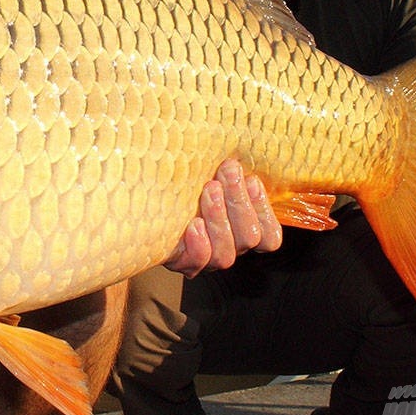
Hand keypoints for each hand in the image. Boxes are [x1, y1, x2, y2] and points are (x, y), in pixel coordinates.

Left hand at [163, 159, 281, 277]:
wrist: (145, 198)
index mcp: (242, 229)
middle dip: (239, 201)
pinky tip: (193, 224)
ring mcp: (205, 258)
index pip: (270, 237)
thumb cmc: (186, 177)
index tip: (251, 179)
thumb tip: (241, 151)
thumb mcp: (210, 169)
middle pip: (249, 238)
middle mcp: (228, 247)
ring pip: (226, 255)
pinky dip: (199, 245)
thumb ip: (232, 168)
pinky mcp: (180, 262)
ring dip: (219, 218)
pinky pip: (197, 264)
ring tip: (209, 189)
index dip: (265, 210)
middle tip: (227, 172)